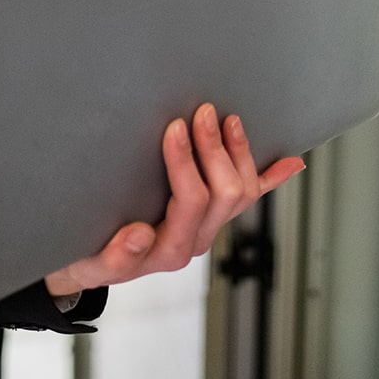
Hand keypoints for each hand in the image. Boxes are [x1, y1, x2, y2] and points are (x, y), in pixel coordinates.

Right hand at [43, 103, 303, 298]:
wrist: (89, 264)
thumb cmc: (87, 256)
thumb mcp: (90, 261)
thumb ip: (114, 256)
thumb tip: (139, 234)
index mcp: (167, 249)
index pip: (190, 201)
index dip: (186, 163)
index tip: (174, 128)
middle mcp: (193, 239)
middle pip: (225, 194)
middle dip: (215, 149)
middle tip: (201, 113)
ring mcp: (206, 228)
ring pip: (242, 192)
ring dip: (239, 153)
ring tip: (228, 120)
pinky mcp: (210, 217)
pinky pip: (249, 198)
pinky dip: (271, 178)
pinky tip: (290, 162)